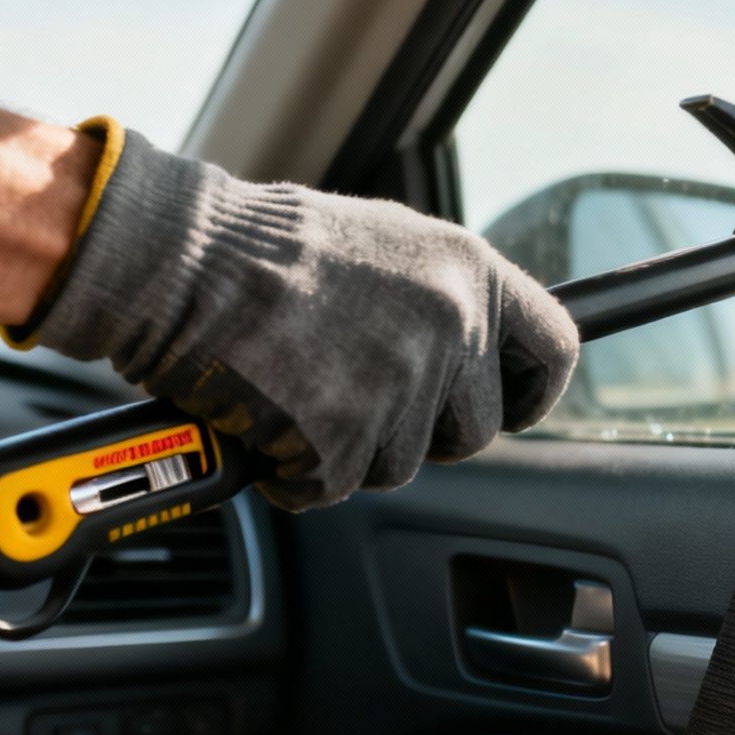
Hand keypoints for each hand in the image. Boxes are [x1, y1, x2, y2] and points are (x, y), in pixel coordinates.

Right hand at [19, 124, 577, 509]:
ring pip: (400, 464)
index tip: (509, 406)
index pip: (555, 349)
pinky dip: (296, 472)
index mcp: (469, 271)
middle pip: (475, 430)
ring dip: (349, 448)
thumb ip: (439, 299)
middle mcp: (451, 325)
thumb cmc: (261, 248)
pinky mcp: (344, 434)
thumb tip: (472, 351)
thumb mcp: (384, 247)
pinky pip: (333, 487)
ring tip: (299, 389)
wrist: (179, 257)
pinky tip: (268, 421)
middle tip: (360, 401)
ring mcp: (400, 383)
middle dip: (422, 433)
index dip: (532, 391)